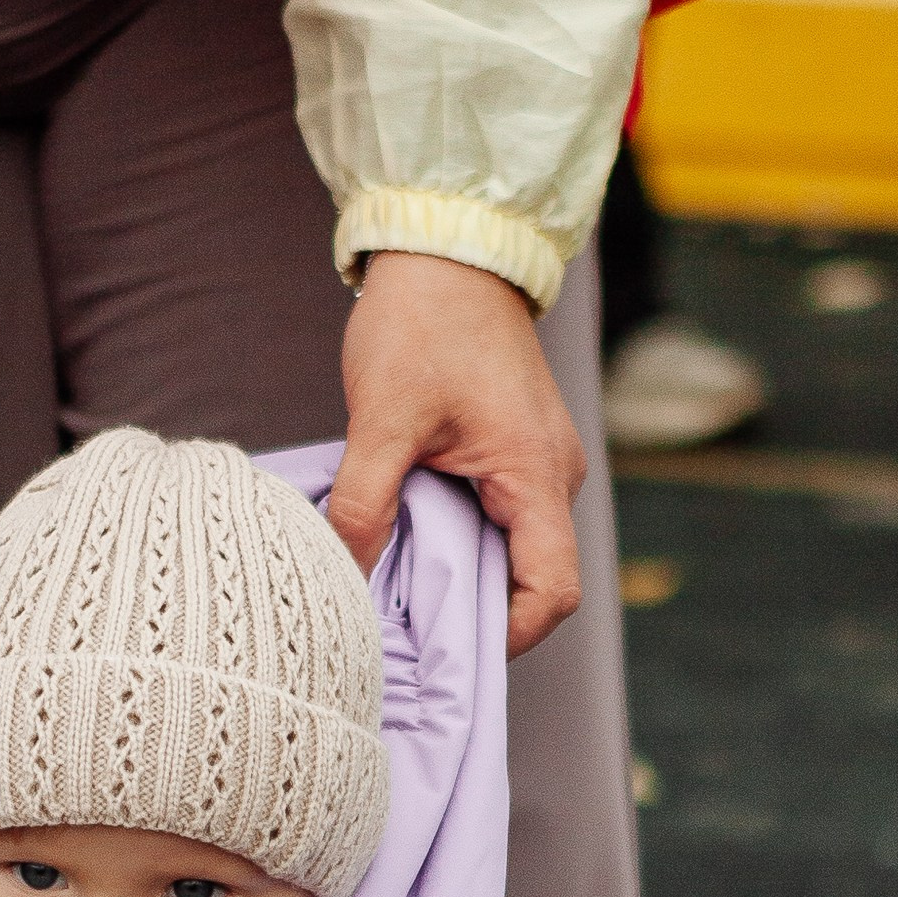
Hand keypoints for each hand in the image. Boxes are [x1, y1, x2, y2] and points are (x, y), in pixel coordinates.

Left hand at [327, 252, 585, 655]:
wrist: (447, 248)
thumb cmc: (422, 321)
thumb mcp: (380, 417)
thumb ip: (364, 505)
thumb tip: (343, 579)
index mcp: (536, 473)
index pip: (552, 592)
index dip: (507, 636)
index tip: (446, 648)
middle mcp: (554, 476)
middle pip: (531, 581)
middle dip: (473, 614)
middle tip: (405, 631)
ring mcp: (539, 463)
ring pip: (511, 550)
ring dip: (460, 575)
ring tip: (398, 587)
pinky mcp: (517, 451)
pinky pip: (499, 518)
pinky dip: (458, 541)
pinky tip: (406, 540)